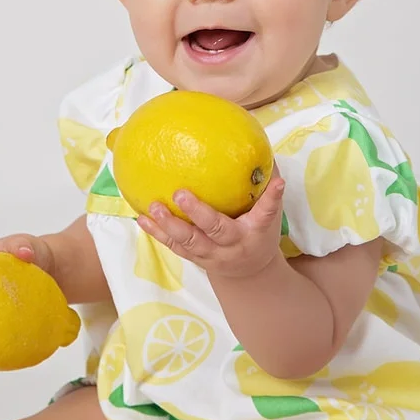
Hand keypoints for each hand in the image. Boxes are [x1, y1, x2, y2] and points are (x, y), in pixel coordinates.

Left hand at [137, 167, 285, 279]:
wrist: (250, 272)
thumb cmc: (258, 232)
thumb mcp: (268, 214)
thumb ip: (264, 186)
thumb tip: (260, 146)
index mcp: (256, 230)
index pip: (267, 212)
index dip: (272, 198)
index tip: (277, 183)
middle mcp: (235, 244)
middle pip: (217, 230)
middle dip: (199, 214)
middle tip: (180, 193)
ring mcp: (213, 255)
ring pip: (190, 242)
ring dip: (170, 225)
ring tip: (154, 206)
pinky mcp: (196, 260)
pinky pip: (175, 246)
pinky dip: (158, 233)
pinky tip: (142, 218)